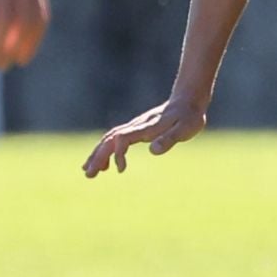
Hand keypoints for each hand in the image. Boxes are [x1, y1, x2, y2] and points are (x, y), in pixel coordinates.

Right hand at [84, 96, 208, 176]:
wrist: (187, 101)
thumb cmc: (188, 117)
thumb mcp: (185, 129)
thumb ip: (169, 139)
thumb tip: (153, 151)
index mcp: (146, 127)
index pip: (123, 139)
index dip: (118, 153)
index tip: (121, 170)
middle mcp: (136, 126)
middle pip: (110, 140)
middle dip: (98, 157)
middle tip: (88, 175)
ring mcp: (134, 127)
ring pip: (108, 140)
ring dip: (97, 155)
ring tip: (88, 172)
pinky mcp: (136, 129)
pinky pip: (114, 140)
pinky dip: (105, 151)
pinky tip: (104, 164)